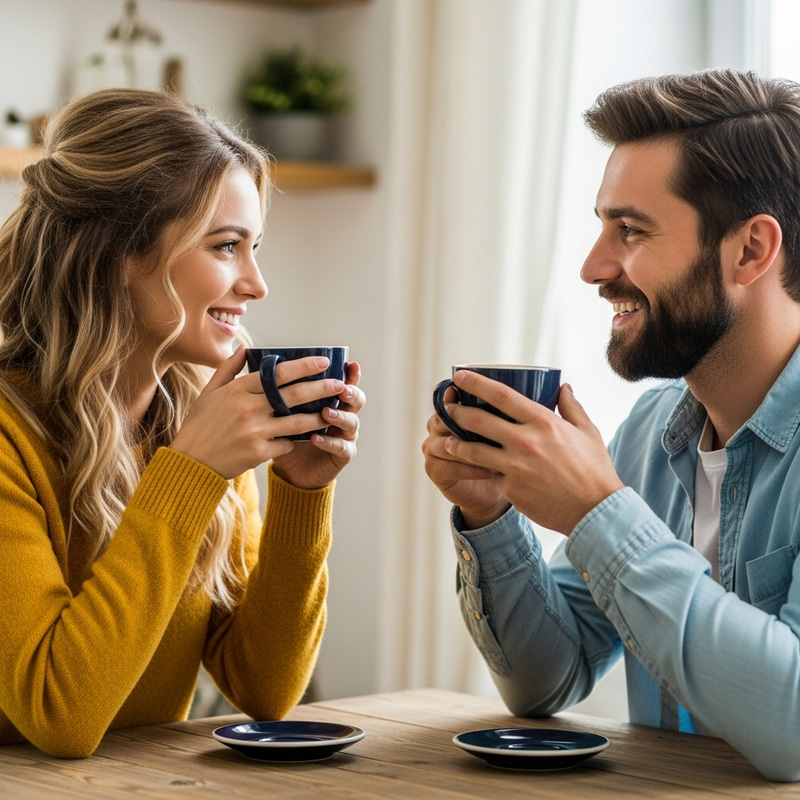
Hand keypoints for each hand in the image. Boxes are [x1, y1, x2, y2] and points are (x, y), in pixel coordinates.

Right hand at [169, 347, 361, 480]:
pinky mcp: (258, 452)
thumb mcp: (209, 392)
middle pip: (294, 395)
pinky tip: (307, 437)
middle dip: (321, 388)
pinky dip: (297, 440)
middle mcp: (248, 408)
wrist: (190, 463)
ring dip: (318, 417)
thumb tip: (246, 348)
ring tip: (333, 412)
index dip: (304, 366)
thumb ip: (229, 369)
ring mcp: (254, 431)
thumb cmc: (200, 425)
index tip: (323, 361)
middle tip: (340, 384)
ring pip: (297, 422)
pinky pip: (287, 444)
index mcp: (238, 390)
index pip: (278, 373)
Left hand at [271, 360, 365, 488]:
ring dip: (340, 416)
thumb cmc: (287, 435)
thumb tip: (266, 364)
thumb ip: (283, 390)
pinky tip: (315, 438)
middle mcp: (344, 416)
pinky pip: (341, 447)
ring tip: (326, 412)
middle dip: (352, 393)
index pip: (347, 383)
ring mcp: (345, 436)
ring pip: (352, 423)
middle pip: (357, 400)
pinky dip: (329, 442)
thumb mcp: (284, 410)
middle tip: (341, 388)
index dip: (352, 375)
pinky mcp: (342, 455)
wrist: (289, 469)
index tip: (351, 365)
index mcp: (333, 401)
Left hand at [428, 371, 623, 533]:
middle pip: (478, 420)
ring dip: (454, 443)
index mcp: (543, 422)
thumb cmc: (593, 470)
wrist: (594, 512)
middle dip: (456, 411)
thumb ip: (571, 407)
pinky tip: (470, 468)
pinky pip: (488, 474)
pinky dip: (478, 470)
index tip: (460, 376)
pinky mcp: (509, 489)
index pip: (500, 395)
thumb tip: (563, 386)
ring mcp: (514, 466)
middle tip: (447, 407)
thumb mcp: (587, 432)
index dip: (476, 383)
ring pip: (472, 449)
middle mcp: (524, 441)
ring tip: (445, 440)